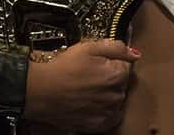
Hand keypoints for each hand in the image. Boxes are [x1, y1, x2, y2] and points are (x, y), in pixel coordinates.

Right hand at [22, 38, 139, 132]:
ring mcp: (106, 112)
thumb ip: (115, 47)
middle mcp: (115, 95)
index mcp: (116, 75)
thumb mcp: (88, 47)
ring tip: (88, 88)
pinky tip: (92, 103)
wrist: (38, 91)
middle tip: (91, 73)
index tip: (101, 62)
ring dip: (108, 94)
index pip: (127, 65)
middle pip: (122, 82)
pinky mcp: (97, 125)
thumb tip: (134, 53)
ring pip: (116, 99)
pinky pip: (110, 117)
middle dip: (111, 77)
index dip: (113, 61)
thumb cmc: (61, 69)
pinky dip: (105, 110)